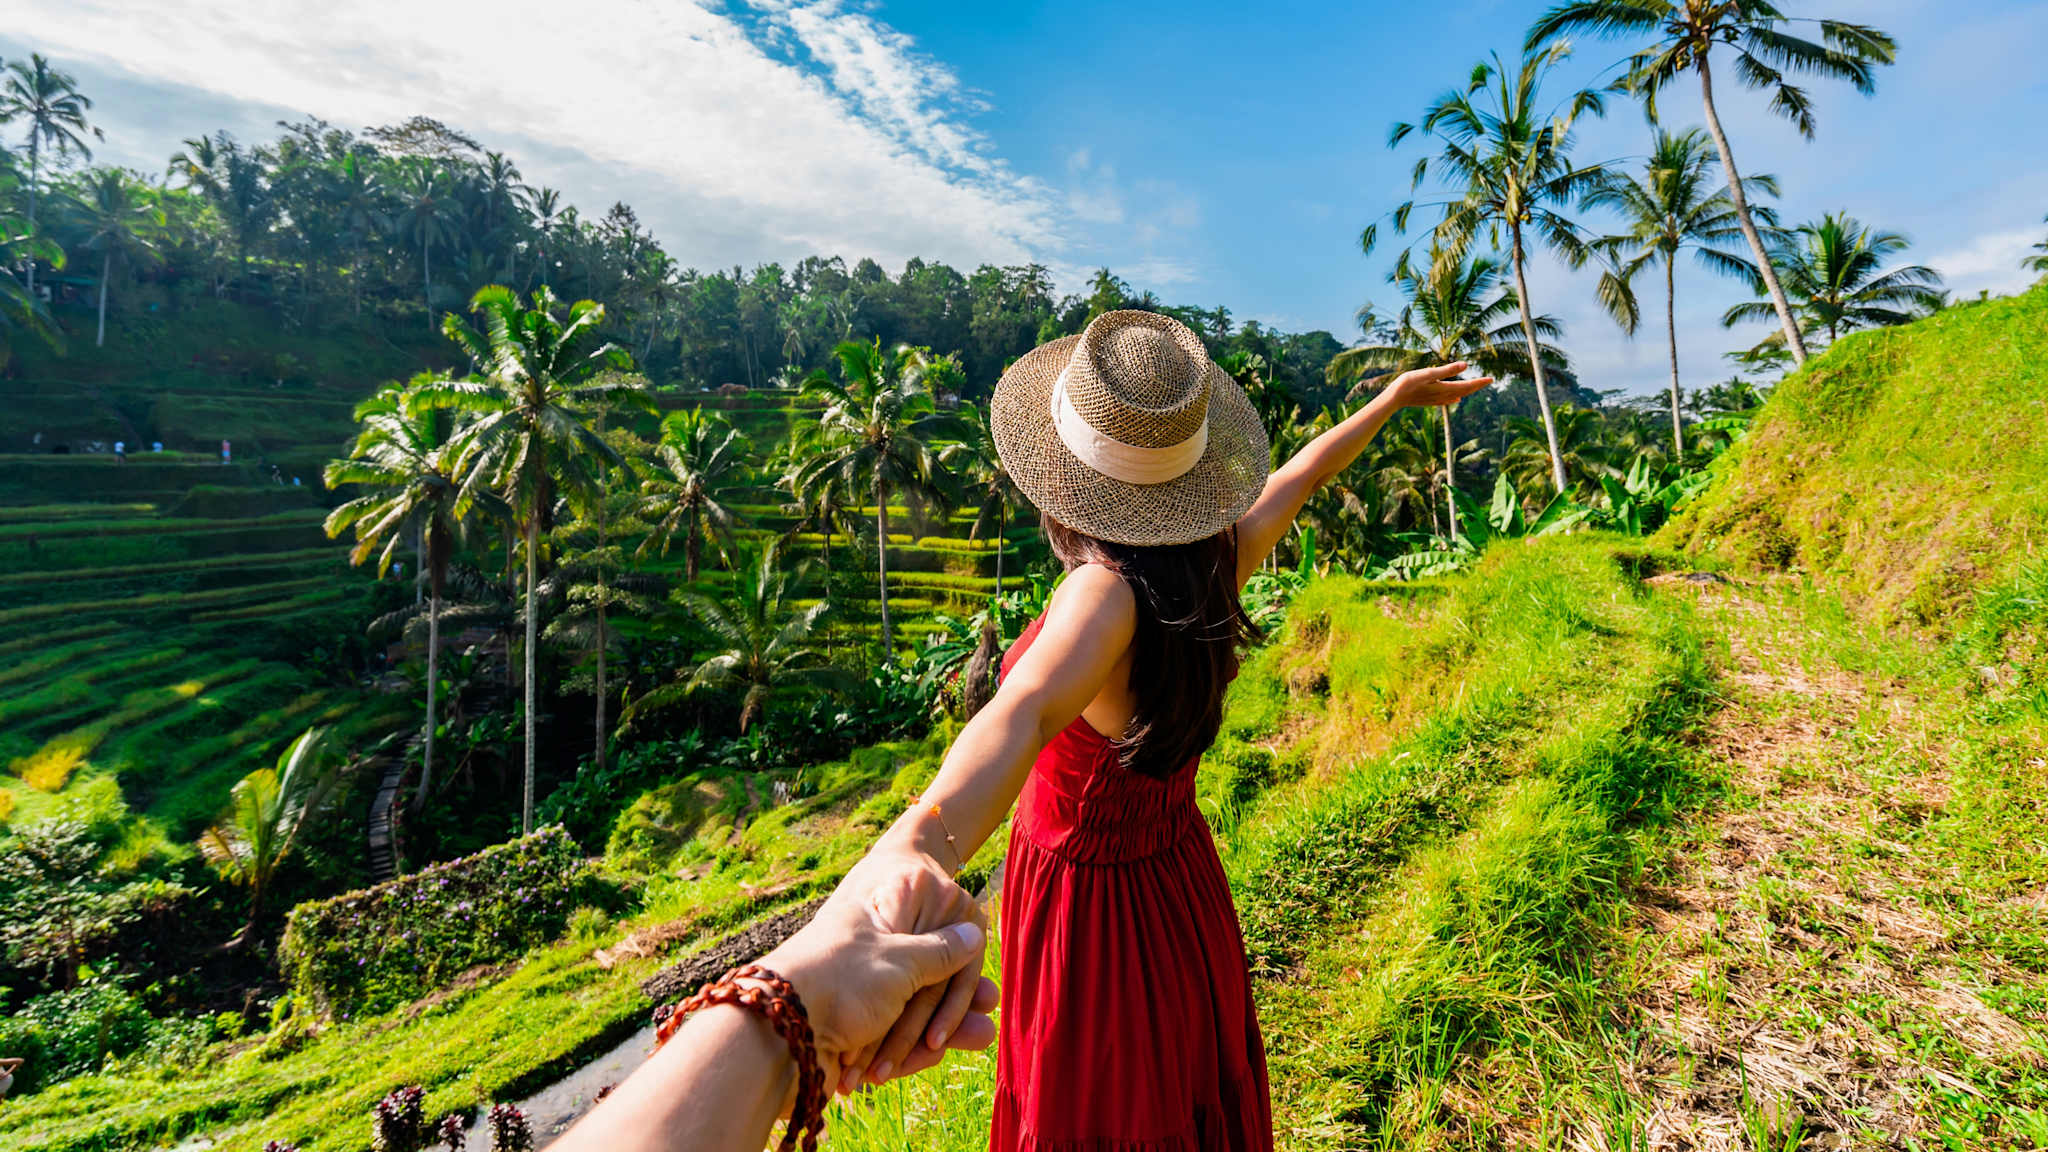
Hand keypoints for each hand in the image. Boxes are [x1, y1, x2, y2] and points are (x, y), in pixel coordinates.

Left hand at [758, 850, 995, 1092]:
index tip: (985, 985)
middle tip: (987, 1020)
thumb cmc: (839, 981)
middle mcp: (869, 948)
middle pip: (923, 975)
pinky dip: (912, 1046)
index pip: (930, 932)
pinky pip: (890, 1034)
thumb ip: (940, 951)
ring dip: (943, 1026)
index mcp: (879, 914)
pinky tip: (937, 1052)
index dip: (959, 961)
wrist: (775, 1034)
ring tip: (980, 1038)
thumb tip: (972, 931)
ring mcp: (858, 990)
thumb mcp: (899, 961)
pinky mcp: (850, 1027)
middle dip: (955, 1001)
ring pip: (910, 1009)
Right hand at [1386, 361, 1492, 407]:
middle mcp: (1443, 395)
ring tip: (1475, 387)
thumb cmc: (1408, 383)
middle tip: (1488, 381)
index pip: (1467, 386)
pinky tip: (1456, 398)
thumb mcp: (1428, 373)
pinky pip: (1447, 400)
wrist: (1394, 399)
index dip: (1480, 382)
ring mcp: (1436, 400)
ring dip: (1467, 391)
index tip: (1491, 379)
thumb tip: (1466, 365)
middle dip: (1476, 386)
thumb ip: (1447, 370)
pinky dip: (1455, 397)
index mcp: (1445, 388)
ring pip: (1457, 395)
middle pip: (1464, 391)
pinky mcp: (1429, 401)